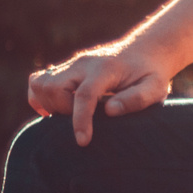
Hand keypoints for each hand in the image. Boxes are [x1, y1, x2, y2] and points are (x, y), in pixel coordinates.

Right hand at [27, 44, 173, 145]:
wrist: (145, 51)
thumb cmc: (151, 74)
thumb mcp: (155, 88)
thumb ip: (136, 99)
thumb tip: (110, 111)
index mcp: (106, 69)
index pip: (85, 95)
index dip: (80, 120)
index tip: (82, 141)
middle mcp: (84, 64)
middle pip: (54, 87)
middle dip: (63, 111)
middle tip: (82, 120)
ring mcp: (72, 64)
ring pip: (40, 84)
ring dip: (50, 105)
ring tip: (70, 115)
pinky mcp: (66, 69)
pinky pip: (38, 81)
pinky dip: (39, 98)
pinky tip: (55, 110)